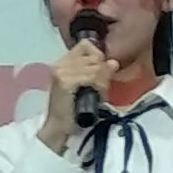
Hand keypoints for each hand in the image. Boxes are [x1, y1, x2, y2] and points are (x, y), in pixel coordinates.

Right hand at [36, 35, 112, 150]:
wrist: (59, 127)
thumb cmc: (72, 109)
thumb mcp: (86, 86)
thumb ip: (97, 72)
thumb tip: (113, 63)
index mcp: (63, 62)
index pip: (86, 45)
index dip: (97, 56)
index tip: (99, 72)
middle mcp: (60, 63)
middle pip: (95, 57)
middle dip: (103, 72)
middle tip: (102, 88)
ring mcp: (61, 72)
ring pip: (96, 68)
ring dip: (103, 82)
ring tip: (99, 93)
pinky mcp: (64, 82)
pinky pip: (92, 77)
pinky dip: (99, 87)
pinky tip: (97, 96)